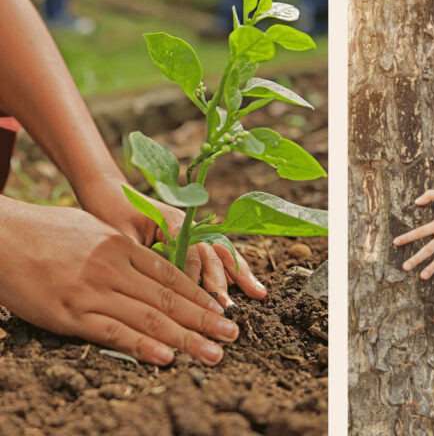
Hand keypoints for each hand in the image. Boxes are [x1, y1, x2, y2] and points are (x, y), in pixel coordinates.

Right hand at [0, 200, 239, 365]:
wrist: (1, 235)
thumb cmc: (45, 231)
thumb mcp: (94, 231)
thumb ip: (123, 250)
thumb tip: (149, 265)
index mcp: (123, 248)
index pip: (173, 276)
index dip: (201, 296)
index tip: (222, 312)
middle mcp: (114, 269)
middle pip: (170, 299)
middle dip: (204, 320)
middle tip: (231, 337)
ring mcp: (93, 292)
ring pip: (149, 318)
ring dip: (186, 338)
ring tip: (212, 353)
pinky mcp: (70, 313)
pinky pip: (112, 332)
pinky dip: (142, 346)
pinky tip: (166, 356)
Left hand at [75, 173, 265, 305]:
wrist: (109, 191)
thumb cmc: (109, 213)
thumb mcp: (119, 237)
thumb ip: (141, 258)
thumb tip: (155, 289)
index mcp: (173, 222)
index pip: (192, 253)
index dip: (196, 279)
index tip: (199, 303)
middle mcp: (190, 225)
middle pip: (214, 254)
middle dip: (224, 282)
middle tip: (229, 308)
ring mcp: (195, 230)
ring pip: (223, 253)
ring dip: (240, 275)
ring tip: (259, 294)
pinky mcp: (193, 237)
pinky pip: (217, 254)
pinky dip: (233, 269)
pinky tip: (245, 285)